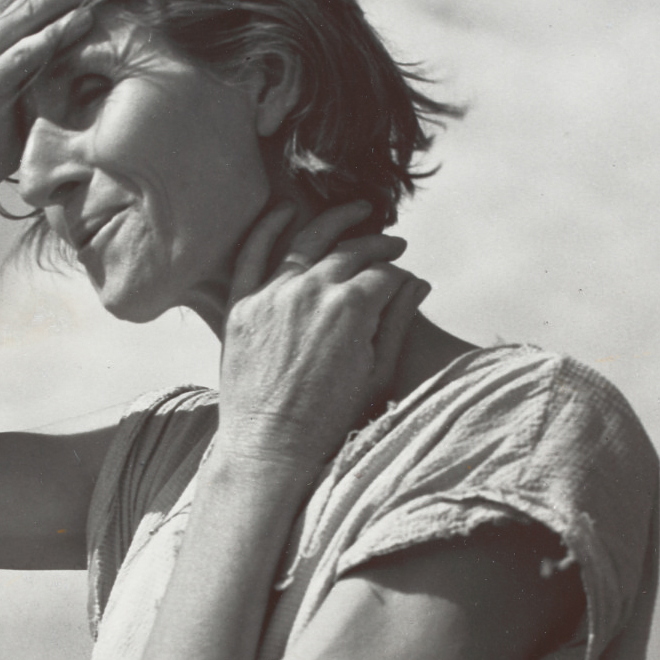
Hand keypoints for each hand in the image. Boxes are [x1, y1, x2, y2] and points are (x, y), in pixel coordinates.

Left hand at [217, 200, 429, 482]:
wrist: (270, 449)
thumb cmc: (330, 421)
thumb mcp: (375, 374)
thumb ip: (396, 323)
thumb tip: (418, 283)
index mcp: (352, 309)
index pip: (384, 275)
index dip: (399, 276)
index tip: (405, 279)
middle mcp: (311, 292)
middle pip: (351, 252)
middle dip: (378, 245)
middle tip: (393, 243)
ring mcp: (272, 295)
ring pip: (307, 241)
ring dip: (336, 222)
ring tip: (357, 211)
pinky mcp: (241, 306)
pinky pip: (252, 254)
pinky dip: (268, 228)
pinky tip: (285, 211)